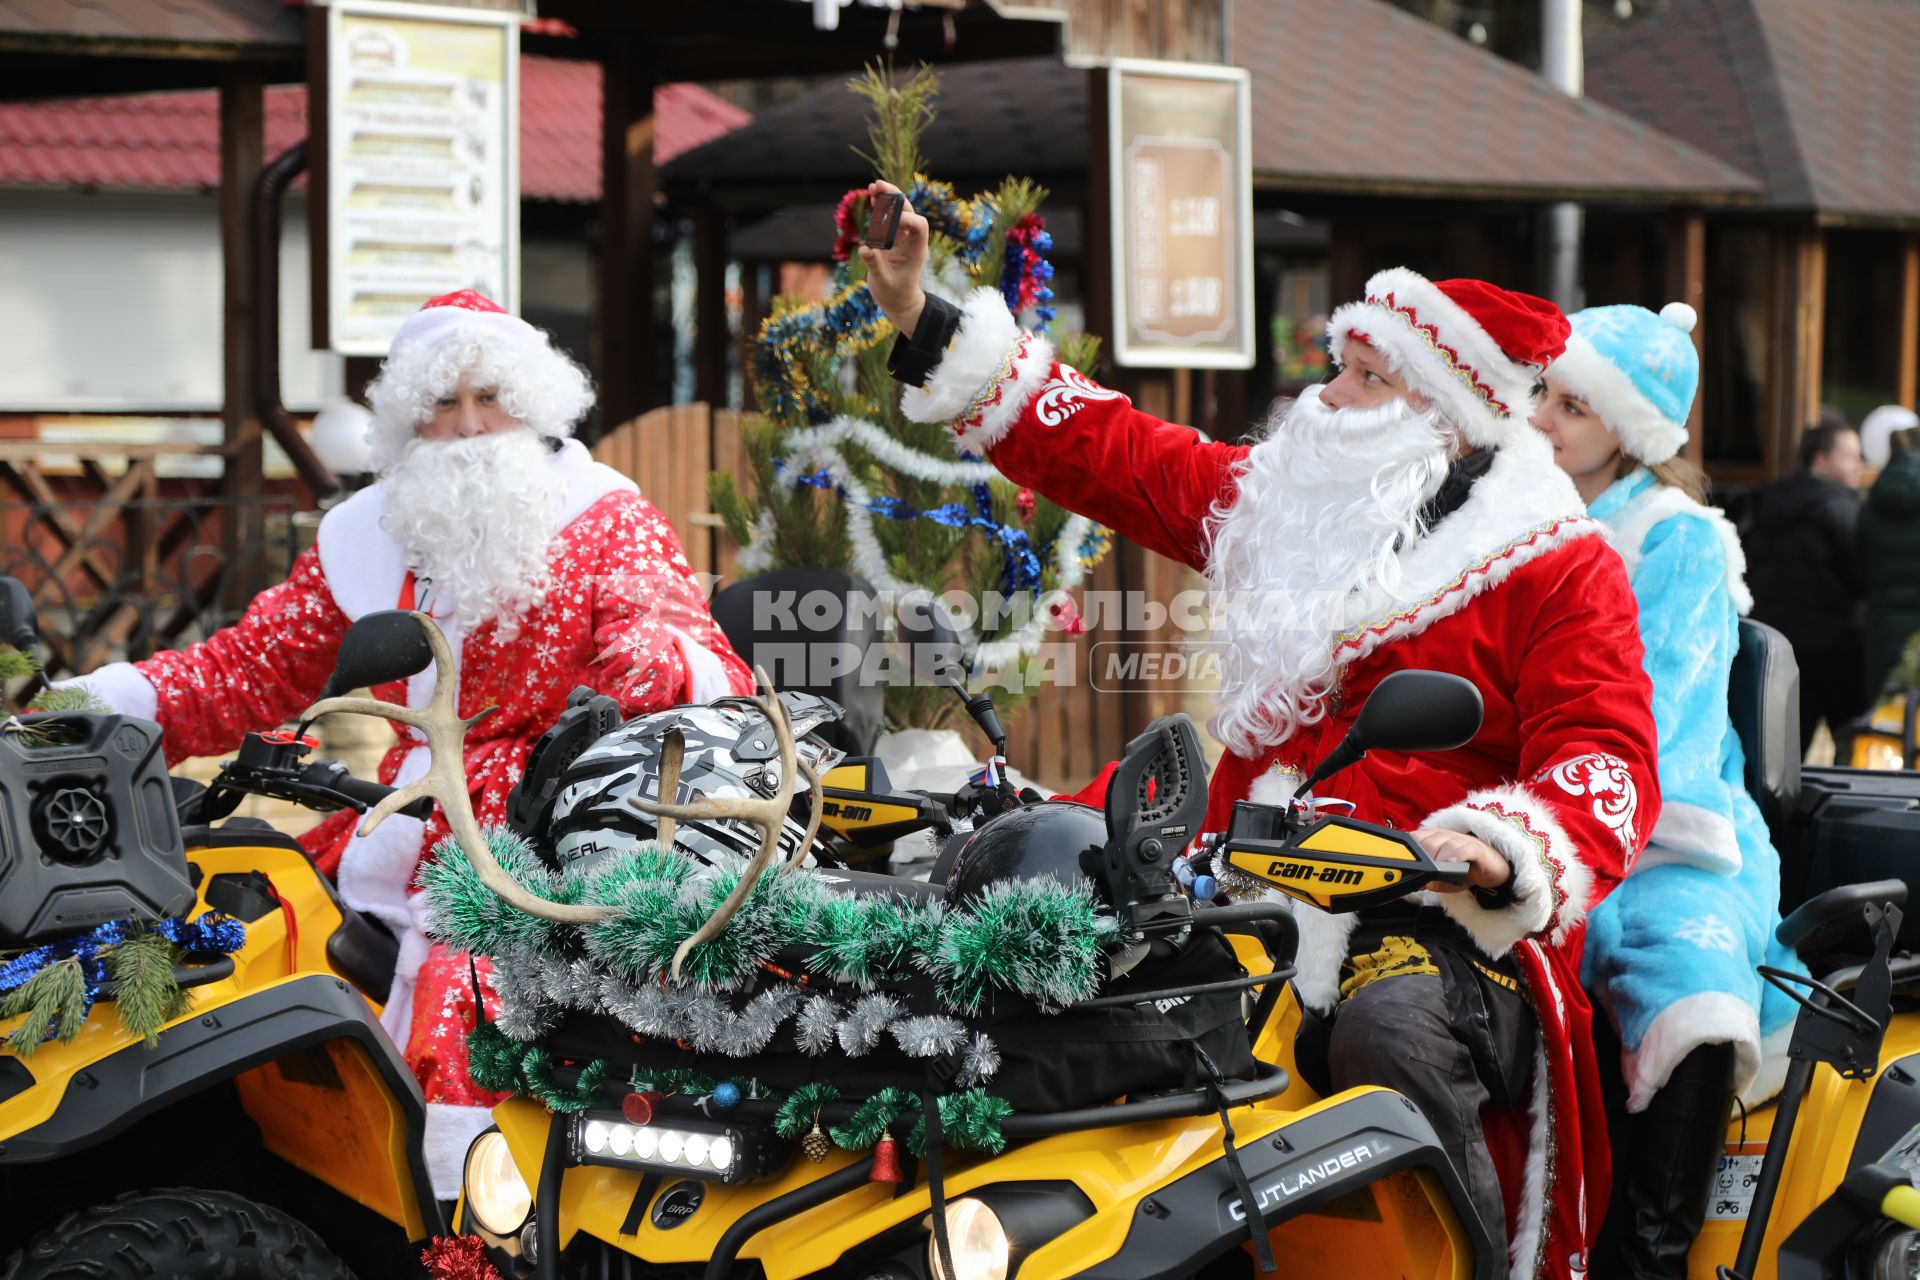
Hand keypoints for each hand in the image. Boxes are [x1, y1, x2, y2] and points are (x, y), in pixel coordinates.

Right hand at [855, 179, 930, 337]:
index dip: (905, 219)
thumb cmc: (894, 294)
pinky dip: (880, 209)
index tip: (887, 222)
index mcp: (917, 250)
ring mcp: (903, 238)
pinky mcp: (893, 239)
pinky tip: (870, 198)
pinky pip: (888, 219)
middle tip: (879, 186)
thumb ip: (875, 265)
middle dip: (895, 198)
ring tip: (873, 187)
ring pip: (899, 212)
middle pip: (909, 212)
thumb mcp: (883, 282)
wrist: (898, 301)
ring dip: (887, 199)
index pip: (919, 225)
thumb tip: (865, 248)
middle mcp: (912, 240)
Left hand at [1410, 828, 1511, 894]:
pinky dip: (1456, 856)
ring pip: (1445, 845)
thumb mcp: (1446, 880)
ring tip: (1435, 871)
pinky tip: (1451, 864)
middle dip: (1424, 860)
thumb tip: (1424, 885)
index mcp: (1433, 839)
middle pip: (1428, 844)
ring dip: (1438, 859)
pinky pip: (1464, 849)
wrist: (1492, 868)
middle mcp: (1445, 836)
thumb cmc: (1465, 870)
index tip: (1405, 865)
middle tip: (1423, 875)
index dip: (1409, 852)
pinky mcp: (1476, 848)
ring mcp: (1461, 840)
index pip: (1416, 839)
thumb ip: (1434, 882)